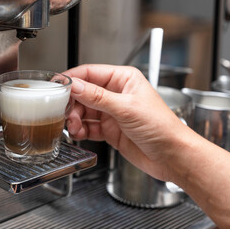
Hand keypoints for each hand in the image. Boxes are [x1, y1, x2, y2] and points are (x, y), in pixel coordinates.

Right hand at [63, 64, 187, 180]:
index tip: (57, 86)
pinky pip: (88, 126)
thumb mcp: (126, 108)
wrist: (171, 156)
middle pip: (83, 93)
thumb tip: (75, 85)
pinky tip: (80, 133)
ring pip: (84, 111)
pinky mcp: (109, 129)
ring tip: (74, 127)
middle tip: (66, 113)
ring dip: (75, 119)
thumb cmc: (161, 127)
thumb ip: (97, 97)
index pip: (90, 73)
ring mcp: (112, 112)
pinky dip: (81, 130)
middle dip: (73, 103)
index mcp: (123, 79)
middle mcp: (116, 94)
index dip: (73, 79)